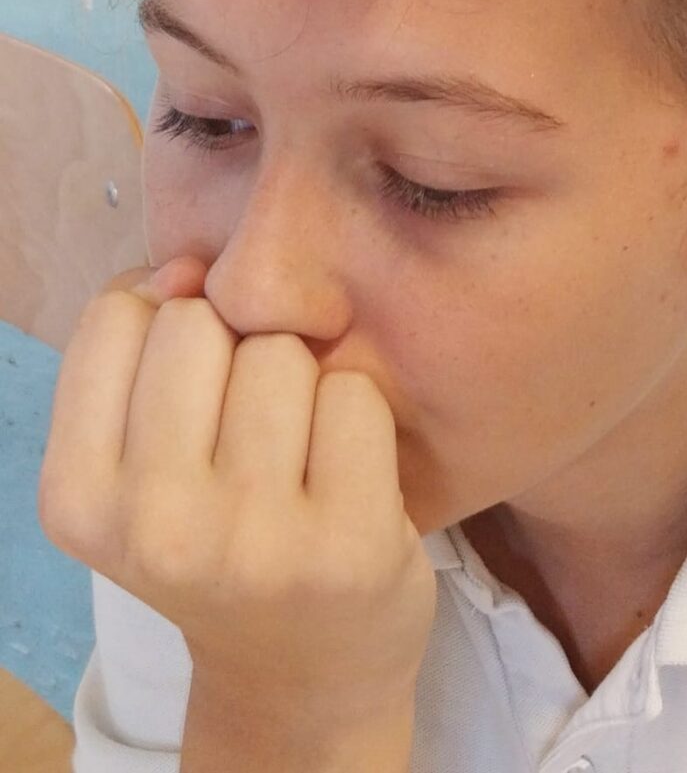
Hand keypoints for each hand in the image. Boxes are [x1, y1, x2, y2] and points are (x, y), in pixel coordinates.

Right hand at [38, 258, 436, 724]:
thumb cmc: (221, 536)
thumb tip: (186, 265)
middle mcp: (151, 527)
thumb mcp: (141, 459)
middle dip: (235, 353)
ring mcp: (250, 541)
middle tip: (252, 435)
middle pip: (201, 323)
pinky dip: (360, 418)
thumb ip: (143, 348)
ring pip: (281, 350)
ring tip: (299, 457)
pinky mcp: (346, 545)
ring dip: (301, 384)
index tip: (193, 392)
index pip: (119, 315)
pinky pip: (354, 394)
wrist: (303, 670)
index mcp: (75, 499)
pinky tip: (348, 478)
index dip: (167, 326)